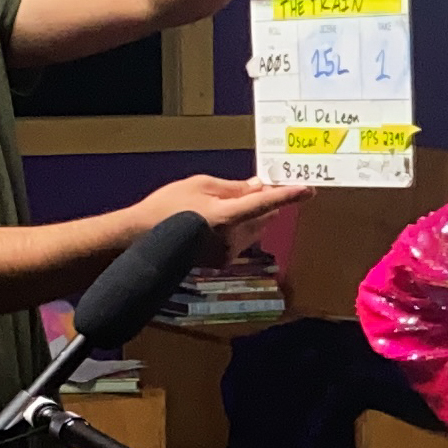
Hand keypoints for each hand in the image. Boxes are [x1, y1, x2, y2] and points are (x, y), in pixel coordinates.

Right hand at [129, 175, 311, 266]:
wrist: (140, 239)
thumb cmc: (166, 206)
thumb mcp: (200, 185)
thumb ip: (233, 187)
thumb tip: (258, 186)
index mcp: (228, 217)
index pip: (266, 203)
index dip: (288, 195)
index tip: (308, 190)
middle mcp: (233, 238)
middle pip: (265, 217)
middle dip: (264, 202)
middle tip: (252, 187)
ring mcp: (228, 253)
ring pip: (255, 230)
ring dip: (252, 217)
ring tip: (222, 205)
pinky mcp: (221, 262)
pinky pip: (241, 241)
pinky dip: (239, 229)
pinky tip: (215, 223)